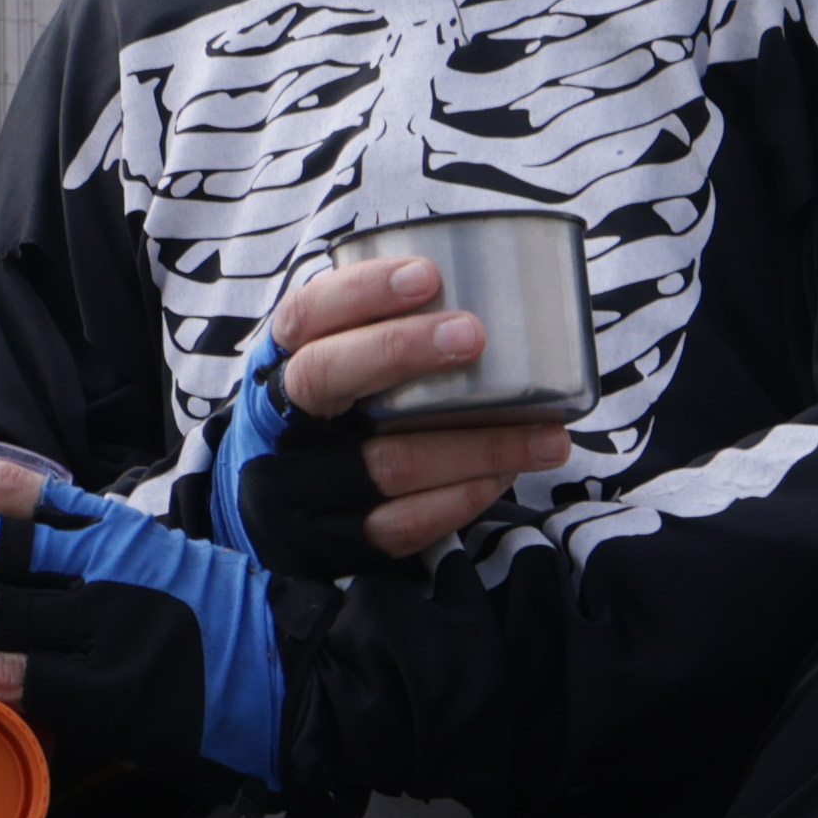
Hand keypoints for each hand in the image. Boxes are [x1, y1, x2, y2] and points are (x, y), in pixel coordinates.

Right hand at [258, 242, 583, 557]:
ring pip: (386, 462)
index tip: (426, 275)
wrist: (271, 513)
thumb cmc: (331, 417)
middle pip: (327, 377)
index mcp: (279, 364)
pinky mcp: (334, 542)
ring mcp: (300, 488)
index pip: (306, 315)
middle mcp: (280, 423)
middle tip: (474, 335)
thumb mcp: (329, 364)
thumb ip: (377, 332)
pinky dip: (460, 498)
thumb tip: (492, 288)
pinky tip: (503, 476)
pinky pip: (401, 525)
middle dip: (401, 349)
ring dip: (477, 445)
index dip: (360, 291)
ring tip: (546, 433)